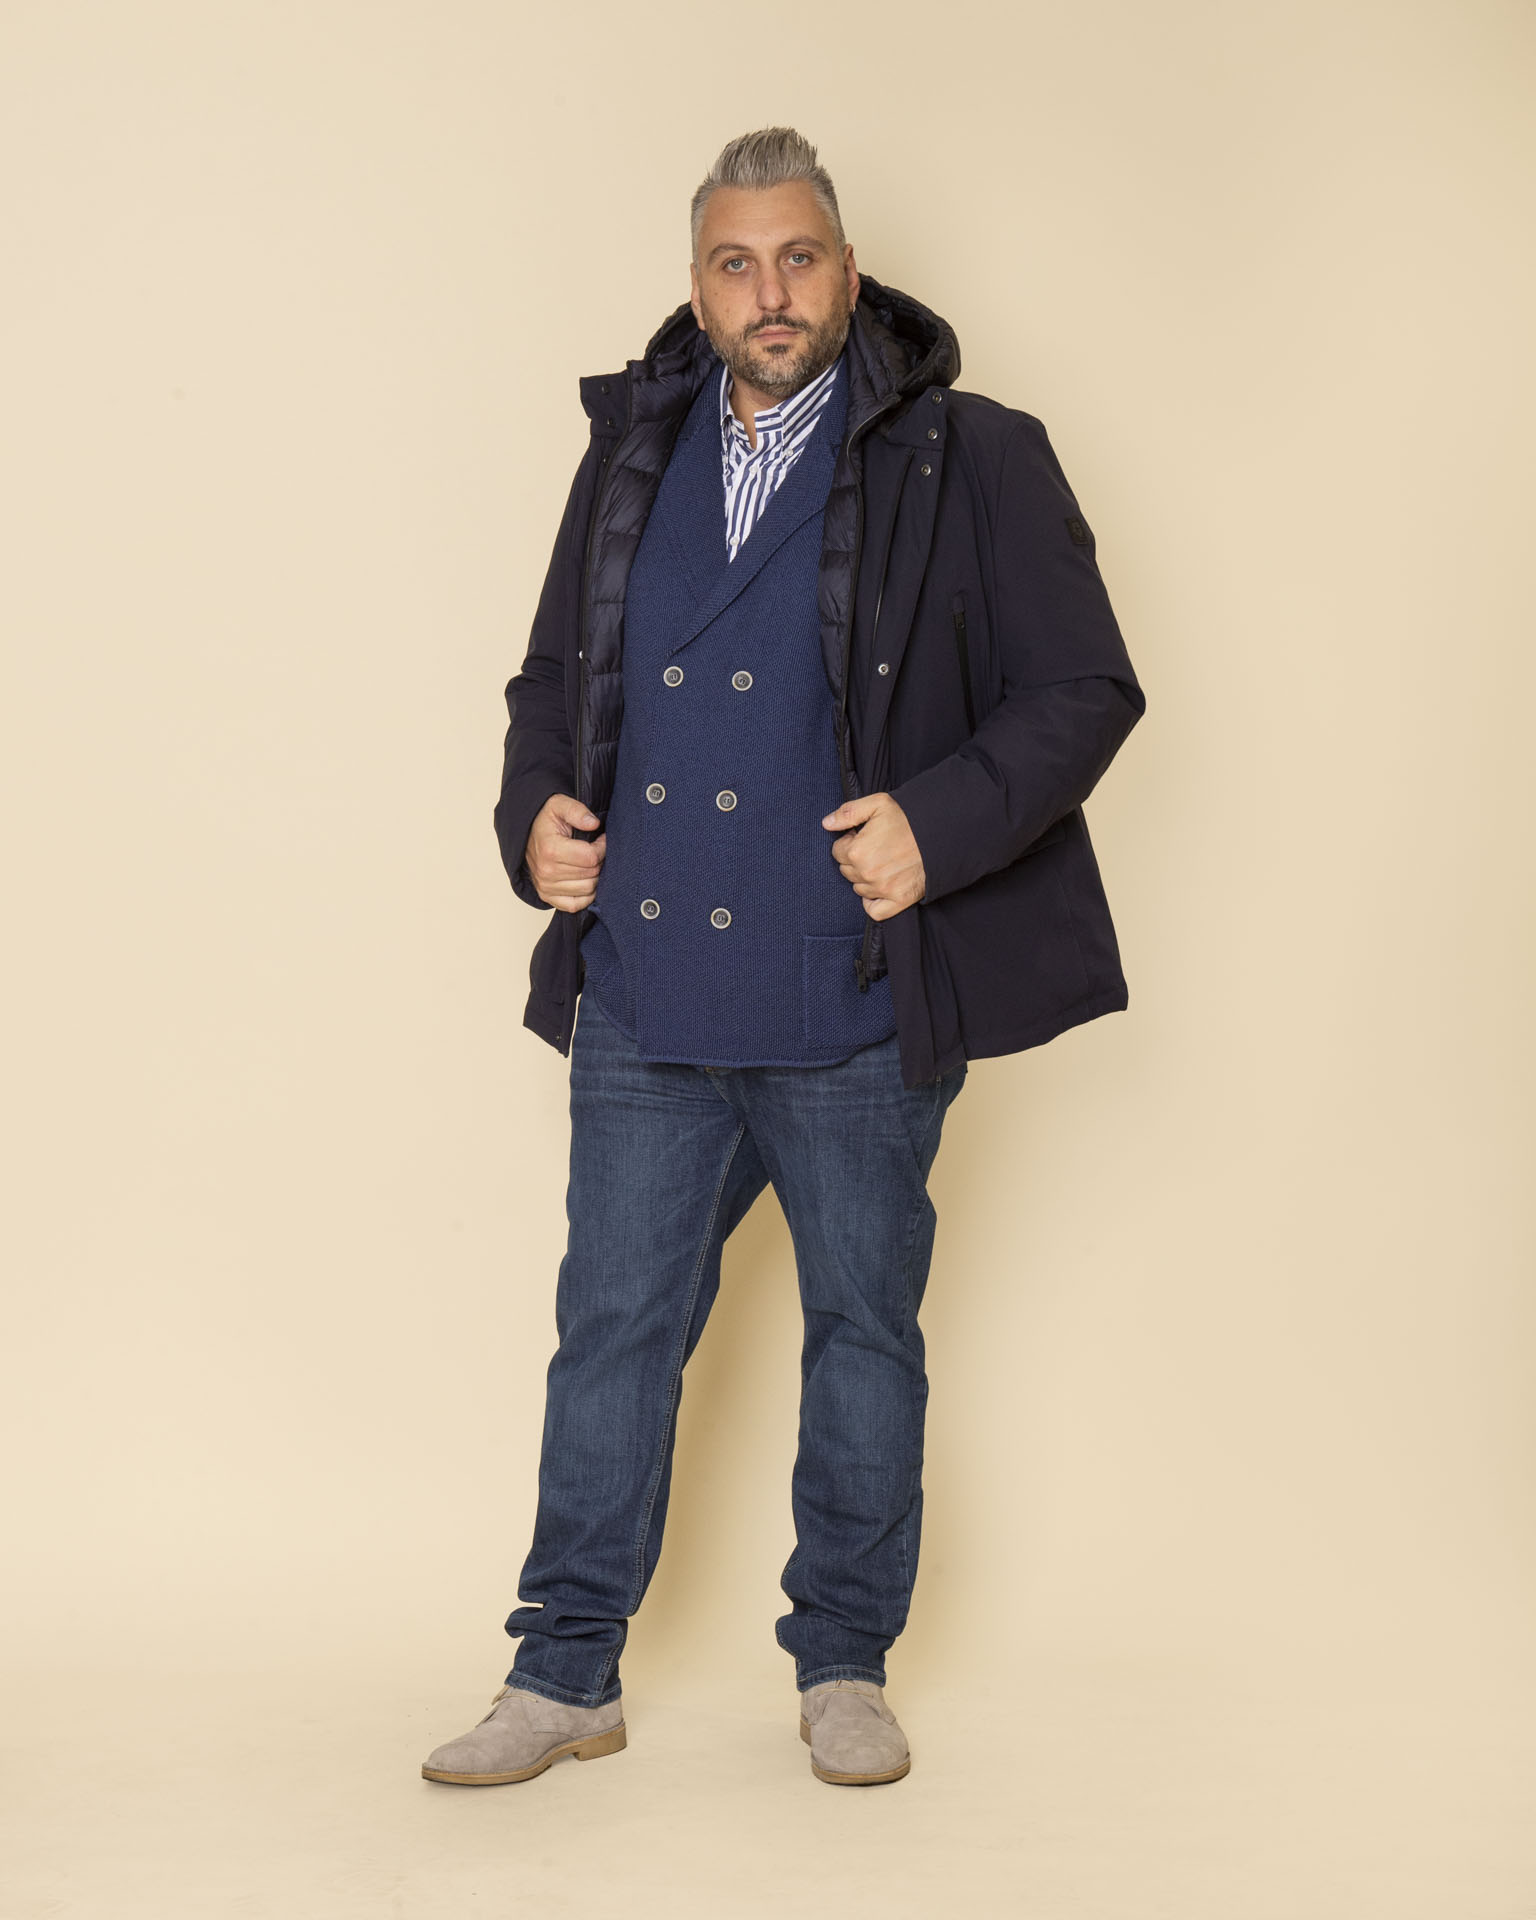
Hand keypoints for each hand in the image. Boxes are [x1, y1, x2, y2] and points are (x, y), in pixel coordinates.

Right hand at [525, 794, 605, 912]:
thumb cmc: (545, 820)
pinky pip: (576, 905)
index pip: (591, 857)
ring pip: (588, 890)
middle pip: (591, 874)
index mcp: (550, 849)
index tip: (601, 838)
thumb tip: (594, 824)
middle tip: (596, 850)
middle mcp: (547, 872)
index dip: (602, 847)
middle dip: (599, 861)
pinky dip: (585, 895)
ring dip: (594, 877)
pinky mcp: (547, 897)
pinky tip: (585, 879)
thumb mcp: (559, 805)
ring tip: (589, 863)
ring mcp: (546, 887)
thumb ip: (577, 811)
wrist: (526, 833)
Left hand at [821, 793, 925, 921]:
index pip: (837, 851)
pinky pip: (874, 911)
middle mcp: (866, 874)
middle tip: (875, 848)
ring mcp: (882, 889)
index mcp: (856, 851)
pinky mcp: (898, 900)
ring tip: (883, 863)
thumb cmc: (909, 818)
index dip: (849, 842)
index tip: (863, 836)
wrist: (941, 833)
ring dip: (865, 878)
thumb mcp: (877, 804)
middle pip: (846, 871)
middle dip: (855, 859)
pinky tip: (879, 888)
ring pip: (859, 888)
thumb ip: (848, 812)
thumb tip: (826, 823)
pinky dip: (873, 903)